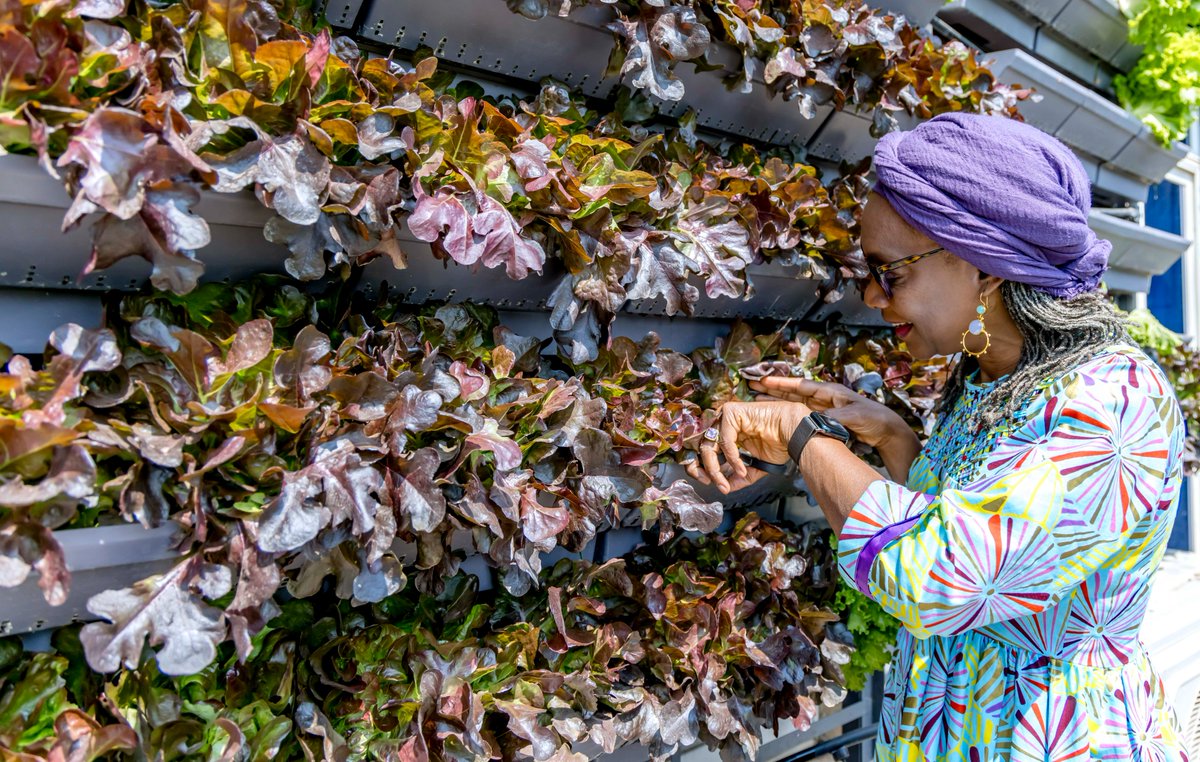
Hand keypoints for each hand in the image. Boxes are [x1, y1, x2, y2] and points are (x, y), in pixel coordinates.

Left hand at [684, 399, 810, 493]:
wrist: (795, 432)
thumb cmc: (780, 443)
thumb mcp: (754, 467)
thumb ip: (739, 477)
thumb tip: (725, 489)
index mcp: (728, 434)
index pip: (707, 449)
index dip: (702, 466)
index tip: (707, 482)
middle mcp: (724, 425)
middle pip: (704, 446)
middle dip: (705, 468)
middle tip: (712, 484)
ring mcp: (726, 417)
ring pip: (710, 444)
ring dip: (715, 467)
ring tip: (724, 482)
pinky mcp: (731, 412)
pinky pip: (725, 439)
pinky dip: (732, 458)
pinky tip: (742, 468)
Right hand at [747, 377, 908, 448]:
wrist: (887, 430)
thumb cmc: (874, 418)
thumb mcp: (854, 416)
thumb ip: (834, 418)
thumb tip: (815, 422)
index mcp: (830, 392)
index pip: (800, 385)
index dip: (782, 383)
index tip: (764, 380)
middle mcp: (824, 398)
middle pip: (793, 392)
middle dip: (773, 389)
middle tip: (752, 386)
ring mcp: (823, 409)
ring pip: (794, 403)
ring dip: (777, 400)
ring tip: (759, 397)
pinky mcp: (825, 420)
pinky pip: (801, 414)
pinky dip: (788, 413)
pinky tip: (777, 414)